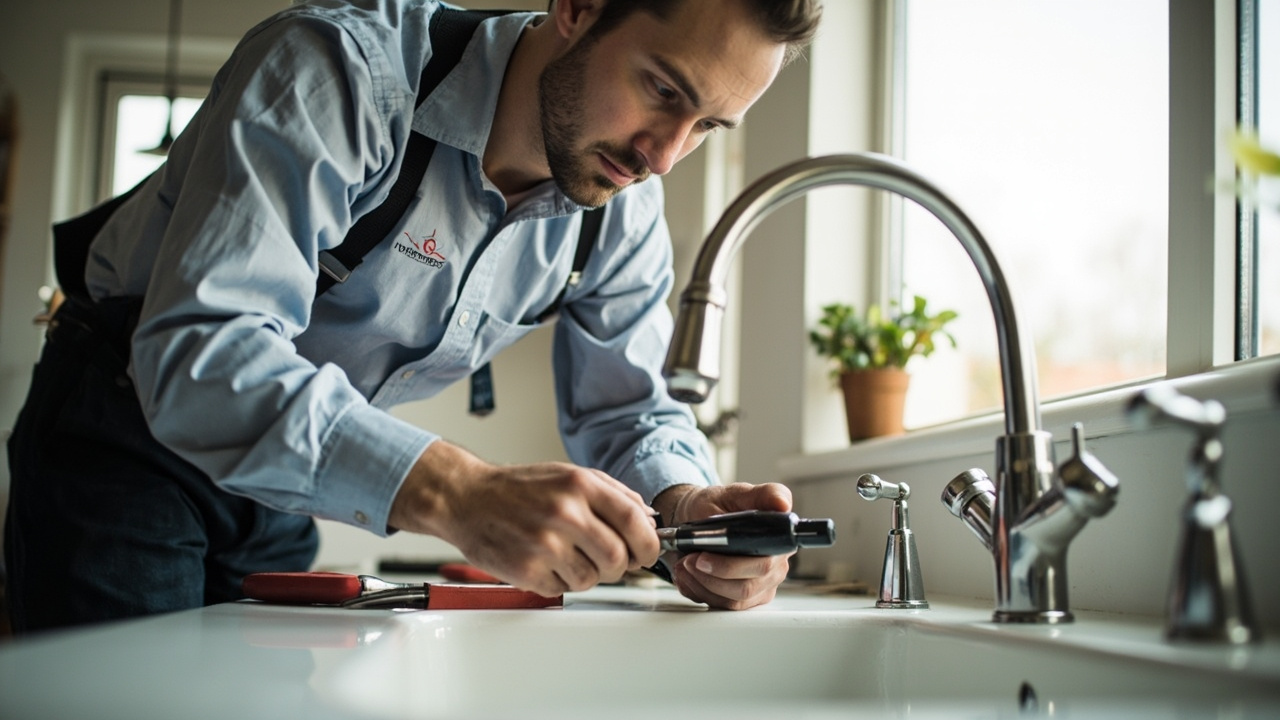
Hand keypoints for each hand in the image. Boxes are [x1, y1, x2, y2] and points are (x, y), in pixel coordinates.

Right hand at [389, 441, 660, 596]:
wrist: (467, 498)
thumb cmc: (519, 488)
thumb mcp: (570, 475)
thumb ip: (613, 494)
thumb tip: (649, 520)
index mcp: (580, 485)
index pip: (635, 522)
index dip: (649, 544)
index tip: (647, 552)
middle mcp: (565, 512)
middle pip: (618, 558)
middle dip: (621, 566)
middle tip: (611, 561)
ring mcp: (545, 544)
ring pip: (593, 579)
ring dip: (587, 574)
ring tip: (568, 555)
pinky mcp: (527, 570)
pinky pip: (564, 589)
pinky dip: (561, 581)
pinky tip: (546, 561)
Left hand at [654, 482, 793, 610]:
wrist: (694, 521)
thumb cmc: (717, 506)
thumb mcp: (736, 493)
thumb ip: (763, 494)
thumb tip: (782, 503)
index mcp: (779, 541)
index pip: (766, 563)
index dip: (734, 566)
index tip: (705, 556)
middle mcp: (775, 566)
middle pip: (748, 586)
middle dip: (713, 574)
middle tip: (690, 559)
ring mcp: (761, 585)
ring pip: (734, 600)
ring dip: (703, 584)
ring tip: (684, 564)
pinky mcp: (744, 599)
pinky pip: (722, 606)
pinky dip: (699, 591)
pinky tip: (688, 575)